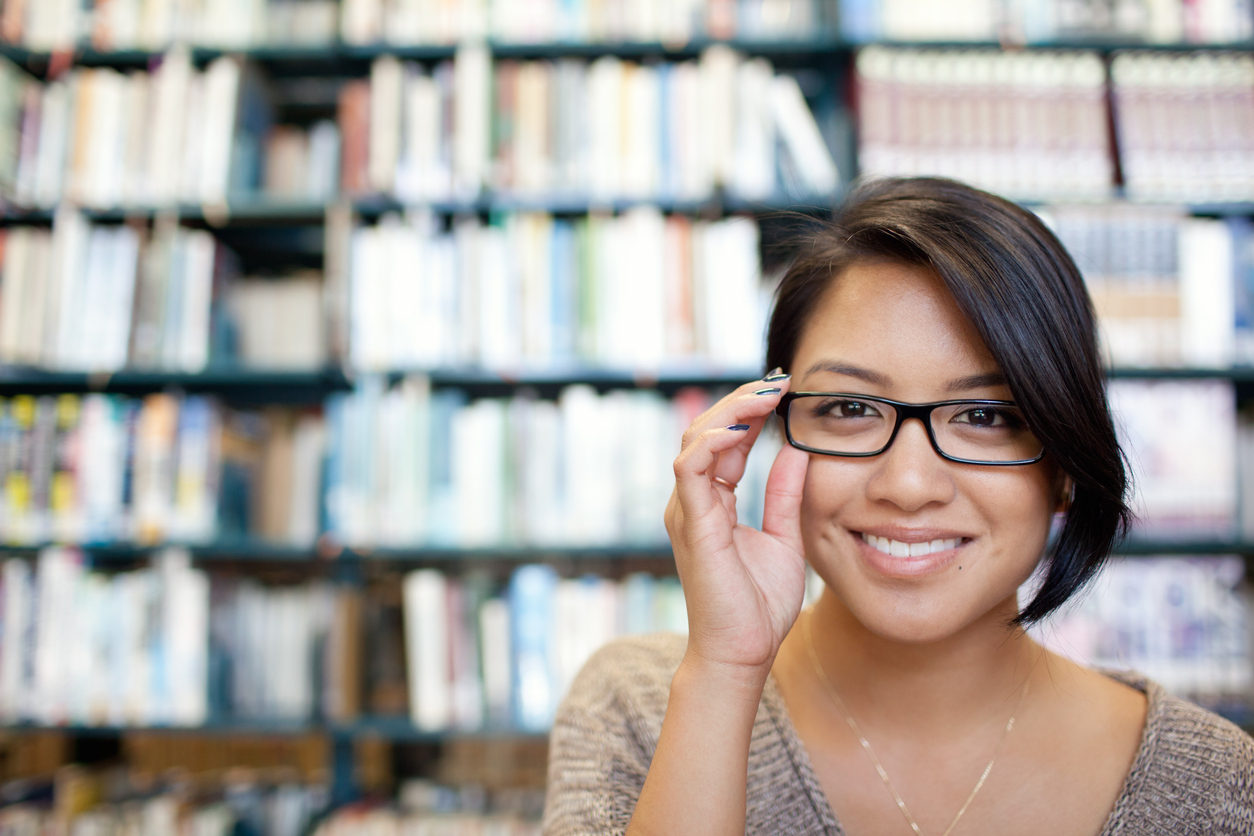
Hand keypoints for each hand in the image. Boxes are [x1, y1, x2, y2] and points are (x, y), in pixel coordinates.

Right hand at [665, 373, 809, 676]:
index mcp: (712, 502)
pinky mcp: (692, 524)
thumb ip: (784, 493)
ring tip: (766, 395)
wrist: (744, 653)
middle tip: (778, 382)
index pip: (724, 441)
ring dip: (731, 412)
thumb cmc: (759, 606)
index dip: (750, 412)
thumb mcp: (784, 537)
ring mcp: (688, 511)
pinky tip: (742, 427)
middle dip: (741, 401)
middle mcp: (693, 501)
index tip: (783, 391)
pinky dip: (712, 442)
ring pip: (696, 440)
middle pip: (706, 430)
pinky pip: (691, 469)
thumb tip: (797, 450)